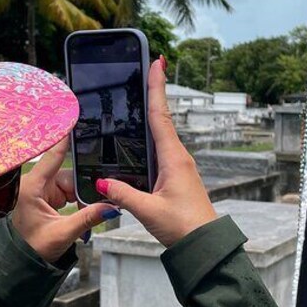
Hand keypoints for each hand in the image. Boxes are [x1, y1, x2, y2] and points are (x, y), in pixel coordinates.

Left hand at [11, 137, 119, 262]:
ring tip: (86, 210)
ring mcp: (41, 189)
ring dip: (80, 195)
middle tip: (99, 195)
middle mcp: (35, 183)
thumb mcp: (62, 233)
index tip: (73, 120)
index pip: (52, 156)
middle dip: (82, 186)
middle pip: (67, 172)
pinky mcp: (46, 195)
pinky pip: (68, 190)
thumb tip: (110, 206)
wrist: (23, 263)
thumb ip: (87, 218)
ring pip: (70, 182)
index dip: (64, 138)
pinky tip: (82, 209)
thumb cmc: (32, 249)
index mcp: (32, 187)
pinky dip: (77, 199)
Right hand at [95, 58, 216, 246]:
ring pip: (161, 133)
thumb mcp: (148, 210)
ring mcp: (178, 165)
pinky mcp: (176, 176)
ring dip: (153, 112)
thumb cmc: (184, 226)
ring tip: (142, 92)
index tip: (157, 62)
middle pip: (161, 117)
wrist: (204, 245)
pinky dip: (152, 134)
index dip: (157, 88)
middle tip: (148, 67)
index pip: (160, 115)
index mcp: (174, 158)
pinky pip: (161, 148)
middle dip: (154, 92)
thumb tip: (101, 181)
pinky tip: (141, 136)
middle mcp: (178, 156)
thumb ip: (123, 194)